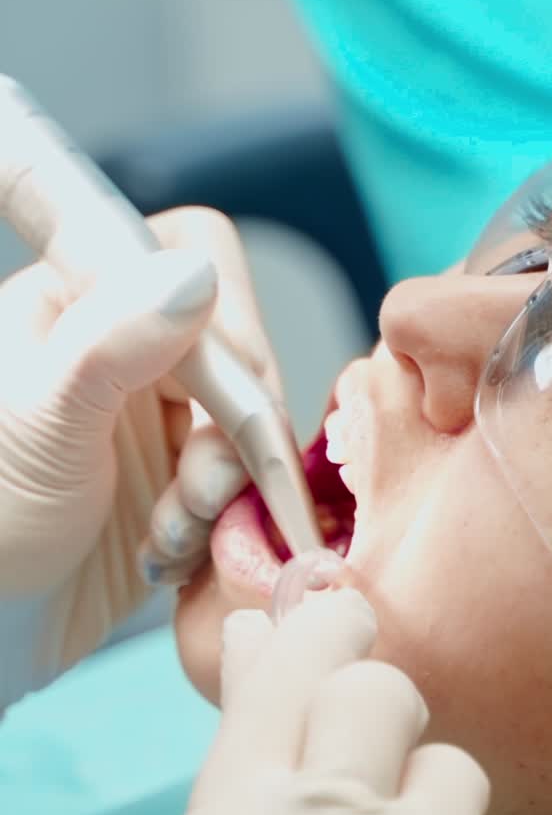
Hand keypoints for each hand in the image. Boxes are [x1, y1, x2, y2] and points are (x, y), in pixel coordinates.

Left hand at [0, 209, 279, 679]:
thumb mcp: (37, 431)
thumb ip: (110, 347)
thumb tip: (194, 271)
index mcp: (75, 303)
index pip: (193, 261)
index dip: (226, 331)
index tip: (225, 404)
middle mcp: (124, 348)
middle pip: (240, 351)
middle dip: (230, 431)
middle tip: (196, 496)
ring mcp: (156, 415)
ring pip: (252, 422)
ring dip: (225, 487)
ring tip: (171, 537)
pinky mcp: (182, 478)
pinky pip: (249, 479)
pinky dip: (225, 520)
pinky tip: (173, 554)